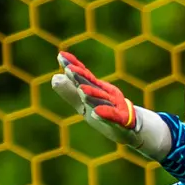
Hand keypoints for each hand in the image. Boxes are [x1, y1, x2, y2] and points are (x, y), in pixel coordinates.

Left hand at [52, 51, 171, 160]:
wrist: (130, 127)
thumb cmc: (105, 114)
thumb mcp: (85, 105)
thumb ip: (70, 92)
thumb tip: (54, 79)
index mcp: (95, 91)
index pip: (83, 77)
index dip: (73, 67)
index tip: (61, 56)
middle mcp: (104, 95)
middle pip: (91, 85)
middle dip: (81, 78)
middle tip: (69, 70)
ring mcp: (114, 107)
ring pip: (101, 101)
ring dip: (92, 95)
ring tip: (81, 91)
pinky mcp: (121, 121)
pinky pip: (113, 117)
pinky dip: (105, 115)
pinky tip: (96, 113)